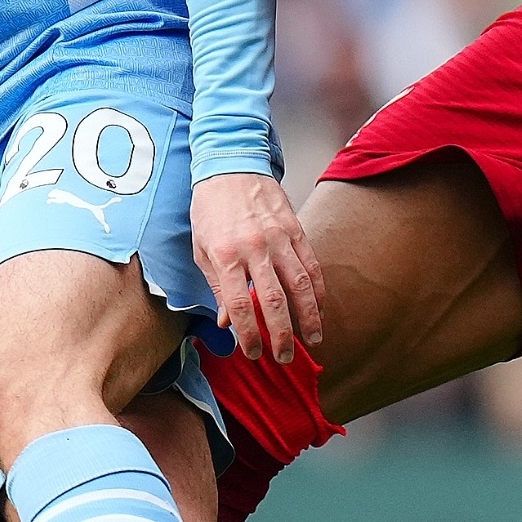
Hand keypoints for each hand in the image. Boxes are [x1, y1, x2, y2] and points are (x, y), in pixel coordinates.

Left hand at [190, 173, 324, 363]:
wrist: (230, 164)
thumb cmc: (210, 208)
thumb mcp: (201, 248)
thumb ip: (217, 286)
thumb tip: (226, 322)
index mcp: (225, 255)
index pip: (240, 305)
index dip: (248, 334)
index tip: (253, 352)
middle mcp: (254, 248)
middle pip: (273, 300)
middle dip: (281, 335)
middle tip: (285, 357)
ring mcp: (278, 237)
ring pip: (299, 284)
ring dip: (308, 316)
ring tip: (312, 339)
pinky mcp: (295, 228)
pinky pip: (310, 263)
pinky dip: (317, 288)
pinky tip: (319, 306)